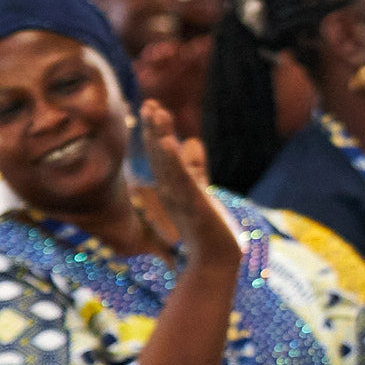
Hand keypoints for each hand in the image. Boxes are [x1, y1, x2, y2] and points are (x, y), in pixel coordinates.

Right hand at [139, 100, 238, 267]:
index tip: (151, 106)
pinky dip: (175, 162)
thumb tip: (191, 140)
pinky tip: (170, 143)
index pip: (160, 153)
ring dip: (160, 137)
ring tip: (156, 112)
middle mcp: (171, 190)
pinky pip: (182, 180)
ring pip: (167, 162)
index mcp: (172, 186)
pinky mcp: (193, 205)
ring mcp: (180, 197)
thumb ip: (195, 168)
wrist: (215, 261)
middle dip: (154, 129)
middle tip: (149, 103)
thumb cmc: (207, 230)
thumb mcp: (200, 190)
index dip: (155, 131)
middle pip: (159, 154)